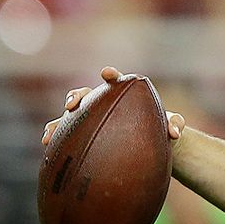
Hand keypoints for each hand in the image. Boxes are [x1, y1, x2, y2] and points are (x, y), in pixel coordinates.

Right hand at [41, 67, 184, 145]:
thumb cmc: (161, 128)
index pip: (115, 81)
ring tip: (48, 135)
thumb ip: (175, 124)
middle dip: (76, 96)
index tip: (107, 73)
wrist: (150, 143)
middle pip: (85, 94)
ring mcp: (91, 118)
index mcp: (123, 94)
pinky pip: (67, 136)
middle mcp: (103, 103)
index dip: (110, 75)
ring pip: (70, 117)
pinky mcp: (84, 134)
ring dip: (58, 123)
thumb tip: (174, 133)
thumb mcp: (171, 126)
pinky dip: (57, 140)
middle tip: (72, 105)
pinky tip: (48, 149)